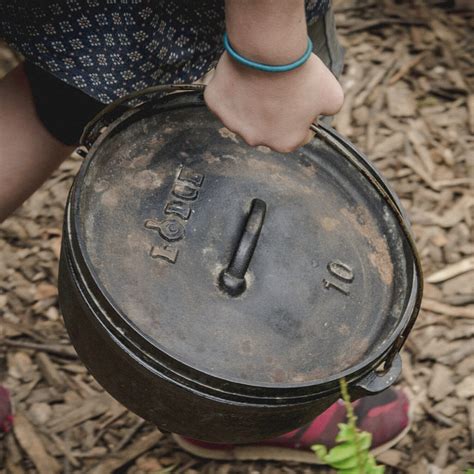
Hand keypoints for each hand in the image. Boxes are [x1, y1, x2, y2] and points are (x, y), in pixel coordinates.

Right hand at [204, 52, 343, 152]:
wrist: (268, 49)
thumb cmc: (300, 73)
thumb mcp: (332, 95)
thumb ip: (330, 111)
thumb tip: (325, 112)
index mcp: (284, 143)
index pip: (296, 136)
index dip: (301, 118)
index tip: (299, 101)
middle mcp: (256, 139)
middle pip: (267, 128)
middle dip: (274, 113)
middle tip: (279, 88)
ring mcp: (232, 124)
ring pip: (244, 115)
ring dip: (251, 104)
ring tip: (260, 80)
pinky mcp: (216, 105)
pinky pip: (224, 100)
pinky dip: (231, 91)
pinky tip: (242, 76)